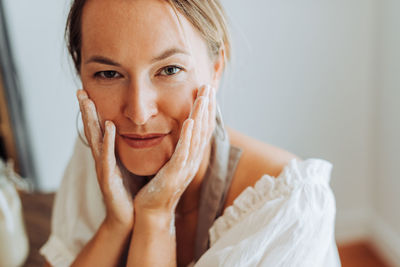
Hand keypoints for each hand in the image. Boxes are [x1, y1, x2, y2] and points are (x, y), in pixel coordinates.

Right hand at [77, 89, 133, 230]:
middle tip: (80, 90)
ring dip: (91, 120)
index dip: (94, 112)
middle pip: (92, 131)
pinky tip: (108, 126)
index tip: (89, 92)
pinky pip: (107, 157)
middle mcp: (103, 159)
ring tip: (87, 101)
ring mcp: (103, 169)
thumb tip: (144, 131)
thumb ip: (133, 149)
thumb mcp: (132, 165)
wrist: (130, 217)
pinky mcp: (109, 179)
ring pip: (95, 140)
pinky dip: (107, 141)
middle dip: (86, 111)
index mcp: (109, 155)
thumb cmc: (133, 190)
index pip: (99, 129)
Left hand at [133, 84, 215, 215]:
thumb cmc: (158, 185)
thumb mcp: (170, 162)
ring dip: (201, 116)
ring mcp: (186, 167)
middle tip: (209, 85)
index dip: (206, 109)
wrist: (151, 210)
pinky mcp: (175, 174)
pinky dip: (188, 137)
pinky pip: (183, 153)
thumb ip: (176, 146)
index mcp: (191, 156)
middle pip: (204, 129)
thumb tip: (178, 130)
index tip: (206, 90)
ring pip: (197, 137)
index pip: (202, 128)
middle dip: (207, 107)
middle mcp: (193, 160)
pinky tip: (189, 121)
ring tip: (203, 97)